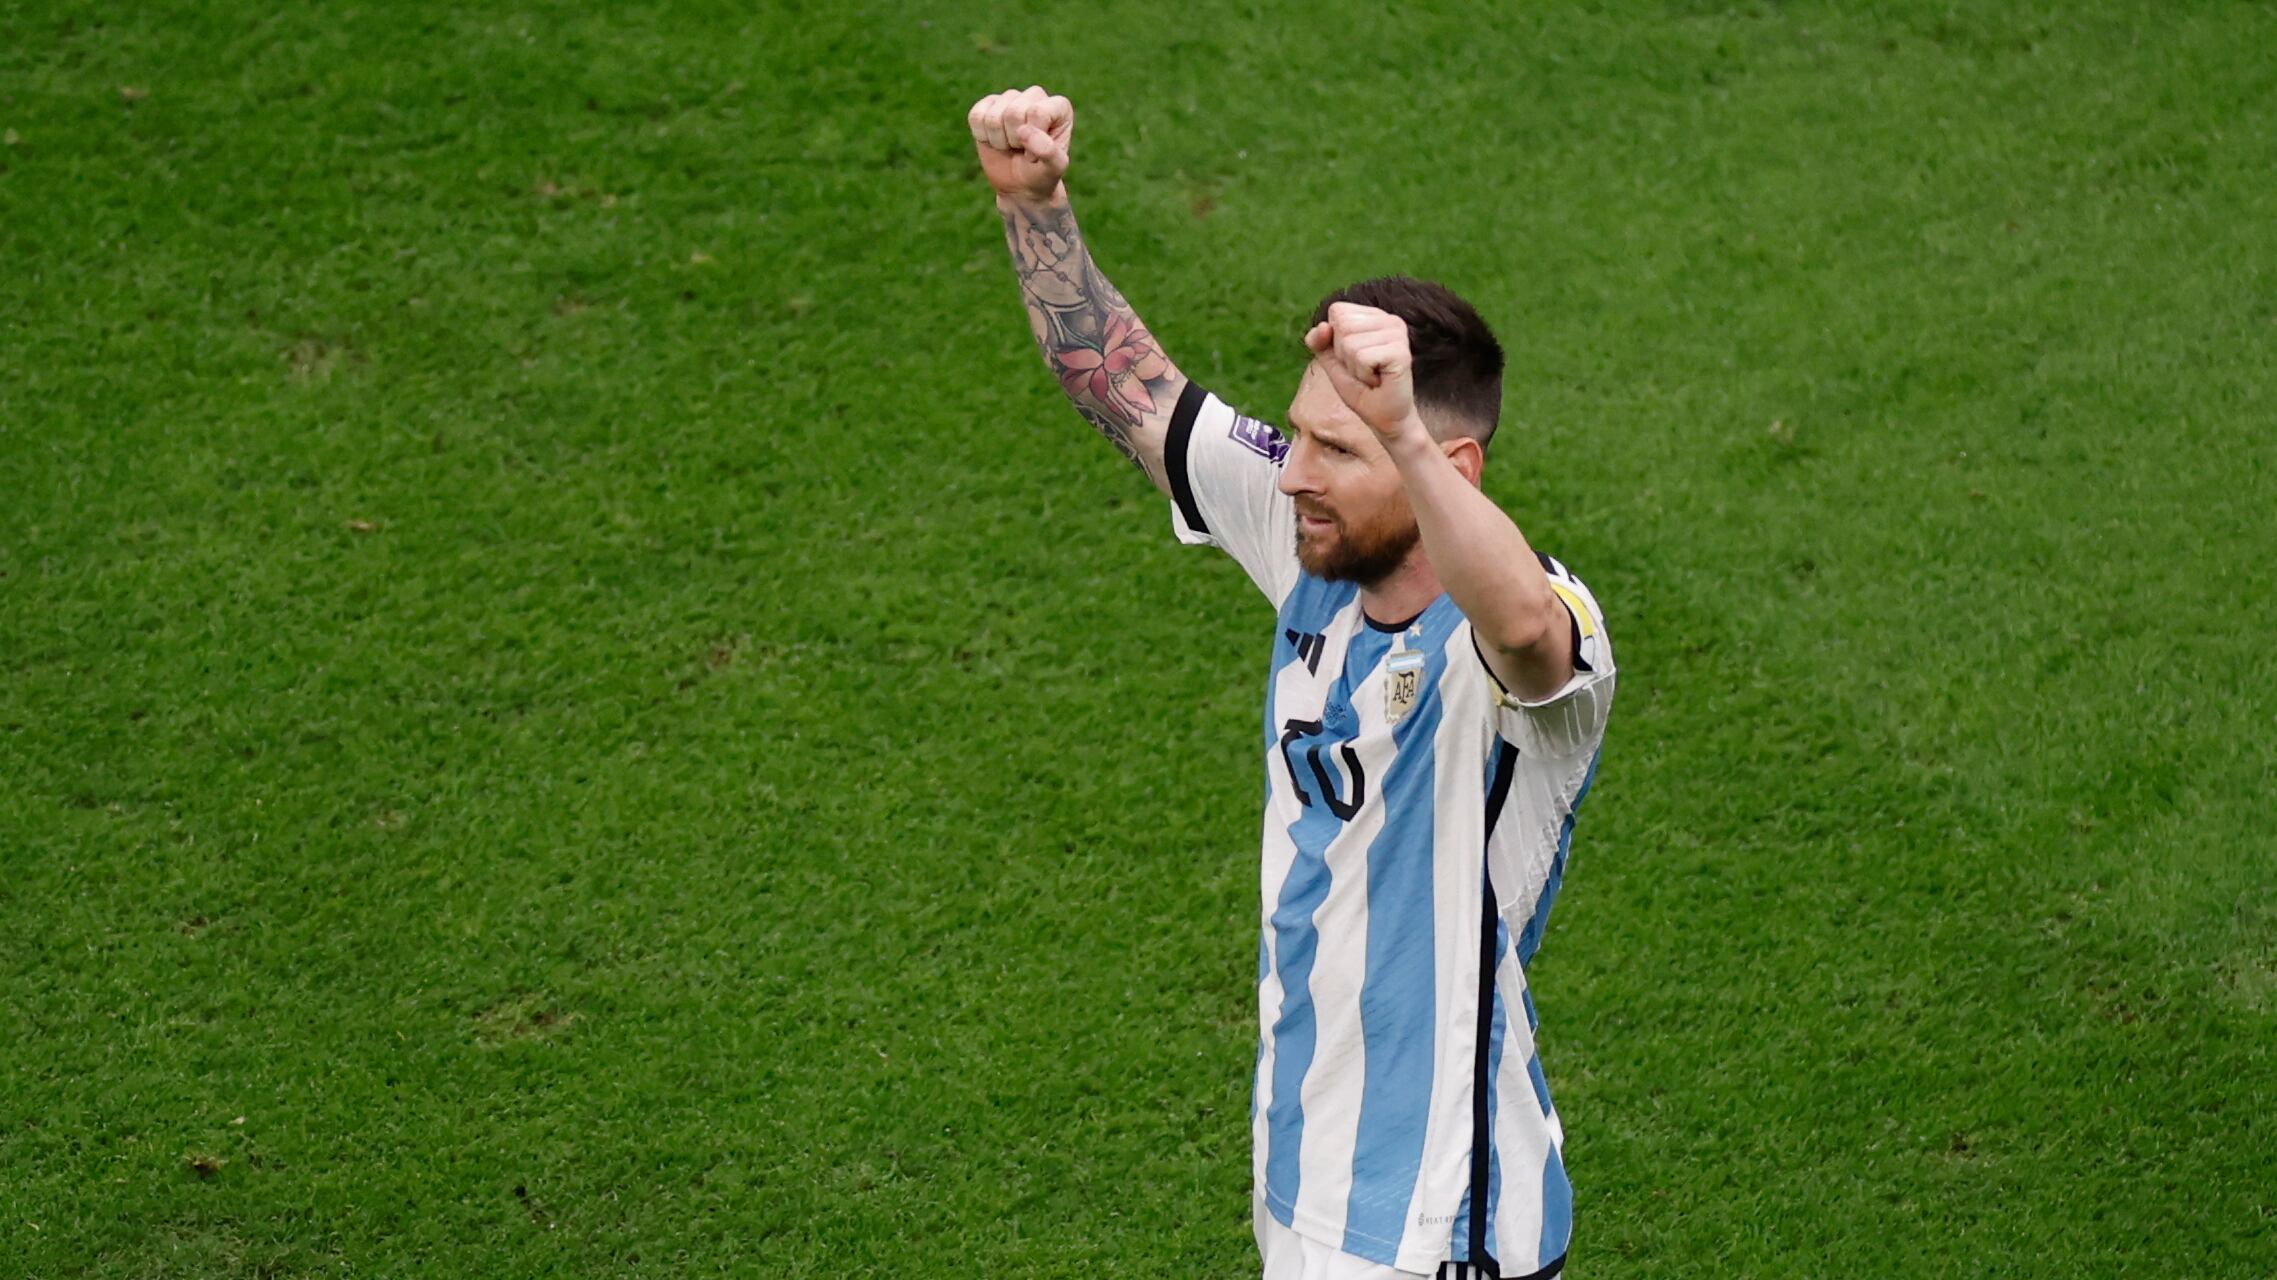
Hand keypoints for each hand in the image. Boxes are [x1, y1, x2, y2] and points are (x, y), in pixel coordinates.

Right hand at [968, 85, 1072, 203]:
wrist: (1021, 185)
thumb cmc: (1041, 174)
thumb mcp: (1054, 169)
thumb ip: (1049, 151)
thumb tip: (1024, 131)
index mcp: (1059, 106)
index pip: (1037, 112)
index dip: (1032, 141)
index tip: (1038, 153)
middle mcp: (1036, 95)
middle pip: (1012, 113)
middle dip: (1014, 141)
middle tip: (1022, 149)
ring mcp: (1011, 97)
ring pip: (993, 117)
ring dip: (999, 141)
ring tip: (1011, 146)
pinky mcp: (988, 104)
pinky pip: (976, 116)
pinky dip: (982, 136)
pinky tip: (996, 140)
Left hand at [1304, 303, 1423, 444]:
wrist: (1385, 420)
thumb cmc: (1362, 390)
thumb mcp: (1333, 362)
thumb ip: (1320, 341)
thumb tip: (1322, 326)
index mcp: (1376, 316)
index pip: (1337, 311)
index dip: (1335, 340)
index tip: (1355, 359)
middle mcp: (1391, 320)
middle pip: (1342, 326)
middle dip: (1344, 355)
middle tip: (1364, 370)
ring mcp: (1399, 334)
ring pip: (1350, 342)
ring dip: (1354, 368)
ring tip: (1372, 376)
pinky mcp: (1401, 352)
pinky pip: (1362, 356)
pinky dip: (1363, 374)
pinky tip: (1378, 380)